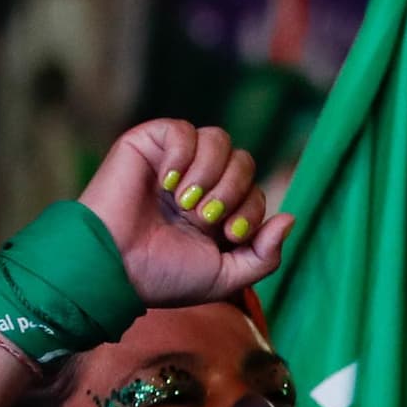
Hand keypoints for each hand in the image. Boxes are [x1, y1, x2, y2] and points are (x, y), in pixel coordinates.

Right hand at [74, 120, 288, 309]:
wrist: (116, 268)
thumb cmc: (164, 276)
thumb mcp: (226, 277)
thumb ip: (264, 254)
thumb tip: (290, 217)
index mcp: (216, 211)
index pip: (256, 192)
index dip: (250, 211)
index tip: (226, 235)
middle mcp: (198, 183)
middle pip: (244, 161)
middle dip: (233, 191)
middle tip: (204, 219)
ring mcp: (174, 162)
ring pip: (220, 140)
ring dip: (211, 174)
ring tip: (185, 202)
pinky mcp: (148, 144)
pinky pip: (184, 130)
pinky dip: (183, 155)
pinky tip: (167, 182)